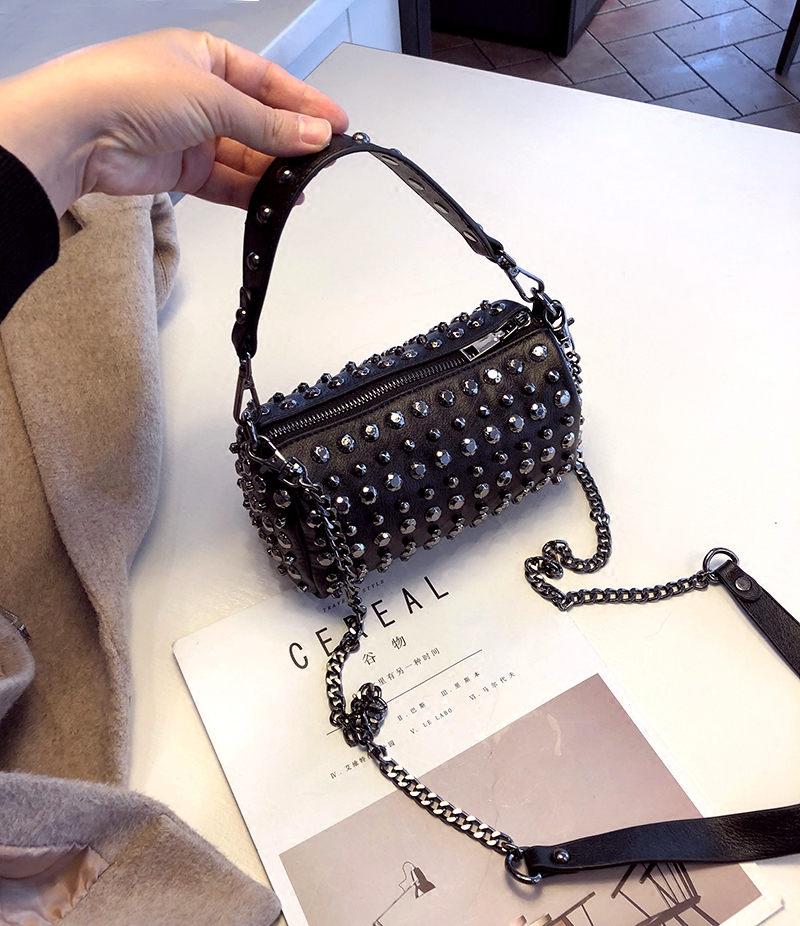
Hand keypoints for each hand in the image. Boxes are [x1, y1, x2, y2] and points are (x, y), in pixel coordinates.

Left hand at [0, 28, 348, 215]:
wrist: (78, 132)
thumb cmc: (127, 89)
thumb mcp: (213, 98)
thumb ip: (267, 123)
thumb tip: (311, 132)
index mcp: (205, 57)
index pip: (267, 81)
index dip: (303, 103)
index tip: (335, 123)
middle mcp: (198, 94)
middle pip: (258, 121)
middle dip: (290, 142)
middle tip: (322, 159)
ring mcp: (190, 133)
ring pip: (245, 156)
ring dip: (273, 172)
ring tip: (301, 185)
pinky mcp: (180, 170)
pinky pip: (226, 182)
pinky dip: (250, 193)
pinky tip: (274, 200)